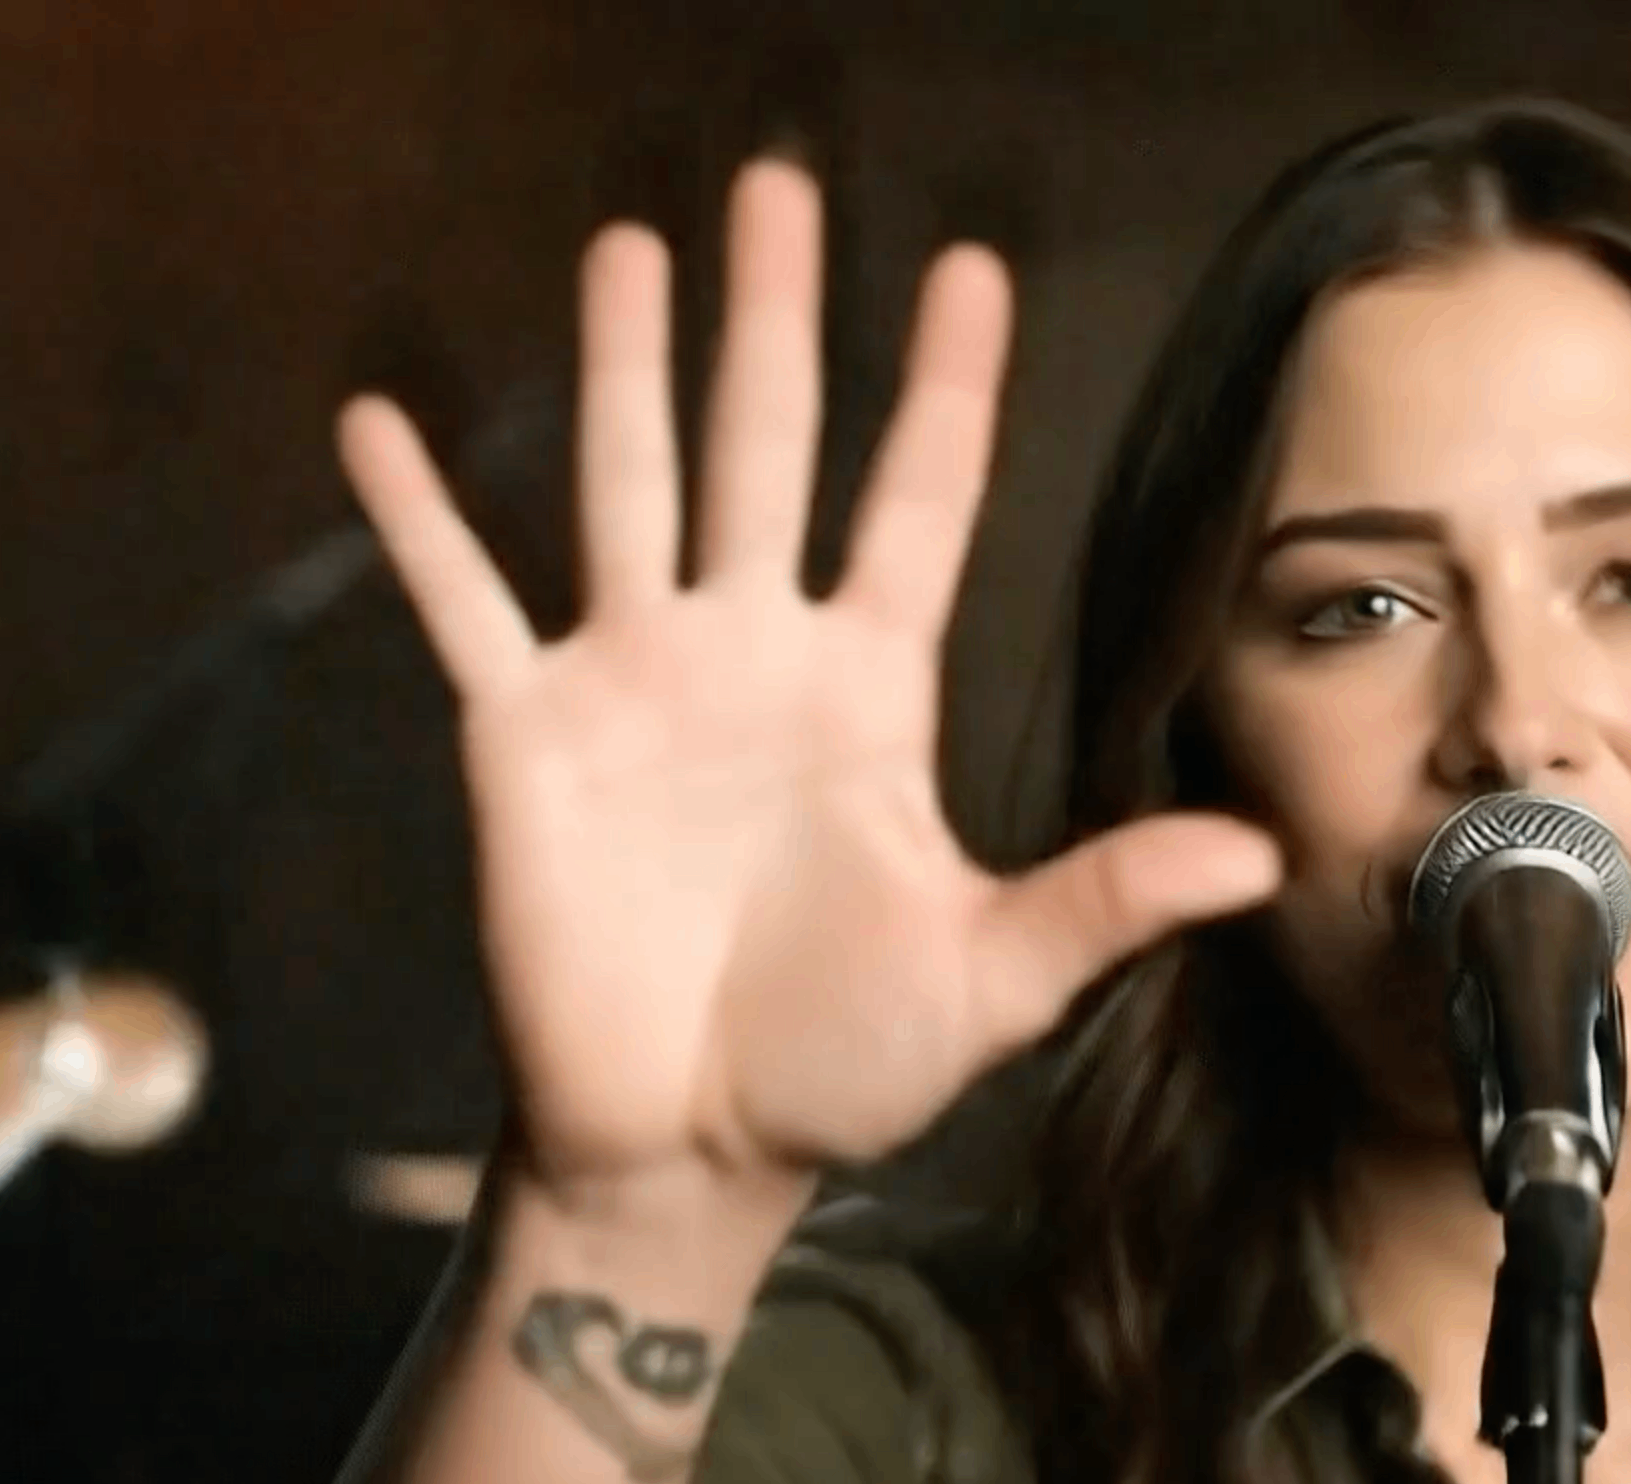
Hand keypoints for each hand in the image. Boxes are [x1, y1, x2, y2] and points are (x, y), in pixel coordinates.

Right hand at [339, 162, 1279, 1204]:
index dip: (947, 390)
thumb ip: (1105, 900)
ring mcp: (632, 683)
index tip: (971, 269)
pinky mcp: (526, 738)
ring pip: (629, 483)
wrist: (691, 1152)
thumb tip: (1255, 859)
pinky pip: (463, 604)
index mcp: (868, 690)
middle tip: (776, 185)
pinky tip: (375, 425)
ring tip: (626, 244)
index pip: (917, 503)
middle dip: (774, 319)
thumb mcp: (994, 979)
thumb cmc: (843, 1065)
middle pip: (769, 447)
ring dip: (621, 365)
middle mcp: (751, 655)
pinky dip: (419, 520)